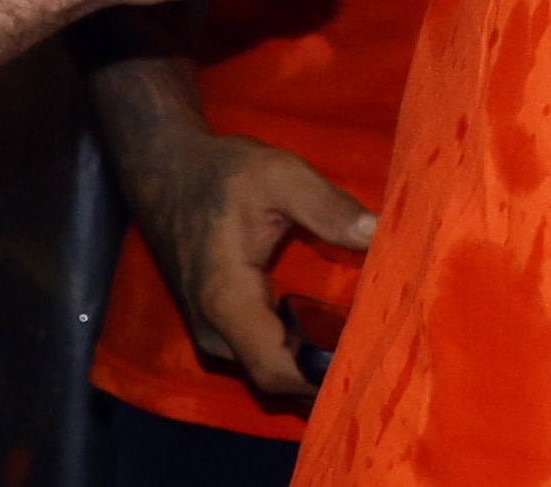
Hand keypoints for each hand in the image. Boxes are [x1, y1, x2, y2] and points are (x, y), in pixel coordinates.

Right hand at [129, 128, 380, 409]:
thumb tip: (381, 235)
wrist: (166, 171)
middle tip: (383, 347)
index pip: (277, 370)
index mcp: (228, 302)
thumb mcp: (280, 174)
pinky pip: (261, 354)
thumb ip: (329, 208)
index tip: (373, 357)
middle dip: (327, 372)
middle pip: (277, 378)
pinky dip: (296, 351)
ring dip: (312, 363)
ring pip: (270, 370)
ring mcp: (213, 334)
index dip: (324, 376)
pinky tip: (333, 330)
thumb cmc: (222, 172)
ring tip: (367, 339)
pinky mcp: (218, 327)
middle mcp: (215, 332)